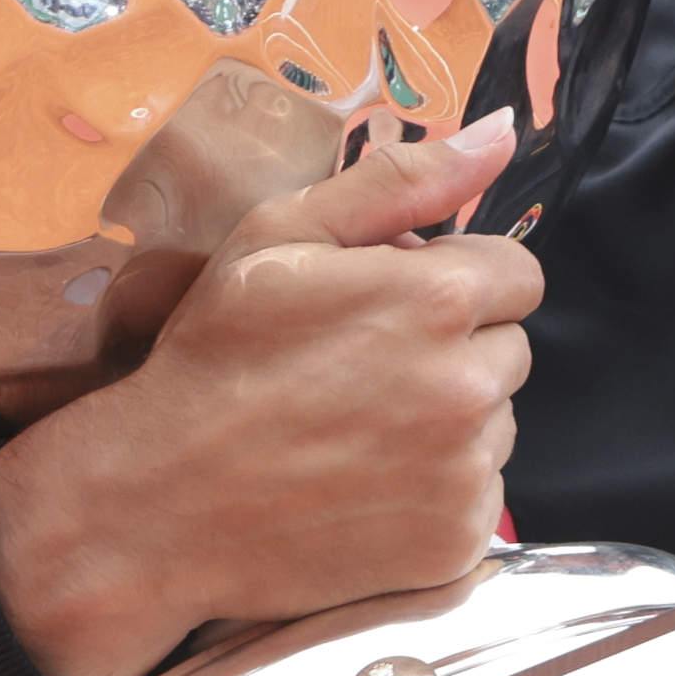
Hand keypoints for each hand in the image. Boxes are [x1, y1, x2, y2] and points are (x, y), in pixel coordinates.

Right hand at [0, 109, 540, 675]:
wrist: (157, 506)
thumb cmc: (213, 359)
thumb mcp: (282, 234)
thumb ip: (403, 179)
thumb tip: (501, 132)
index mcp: (439, 297)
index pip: (517, 275)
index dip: (457, 283)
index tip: (394, 307)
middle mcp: (468, 386)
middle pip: (511, 350)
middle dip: (456, 350)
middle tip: (364, 371)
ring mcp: (466, 473)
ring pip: (497, 425)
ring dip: (451, 422)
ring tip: (356, 431)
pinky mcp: (457, 543)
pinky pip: (478, 497)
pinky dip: (436, 493)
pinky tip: (363, 485)